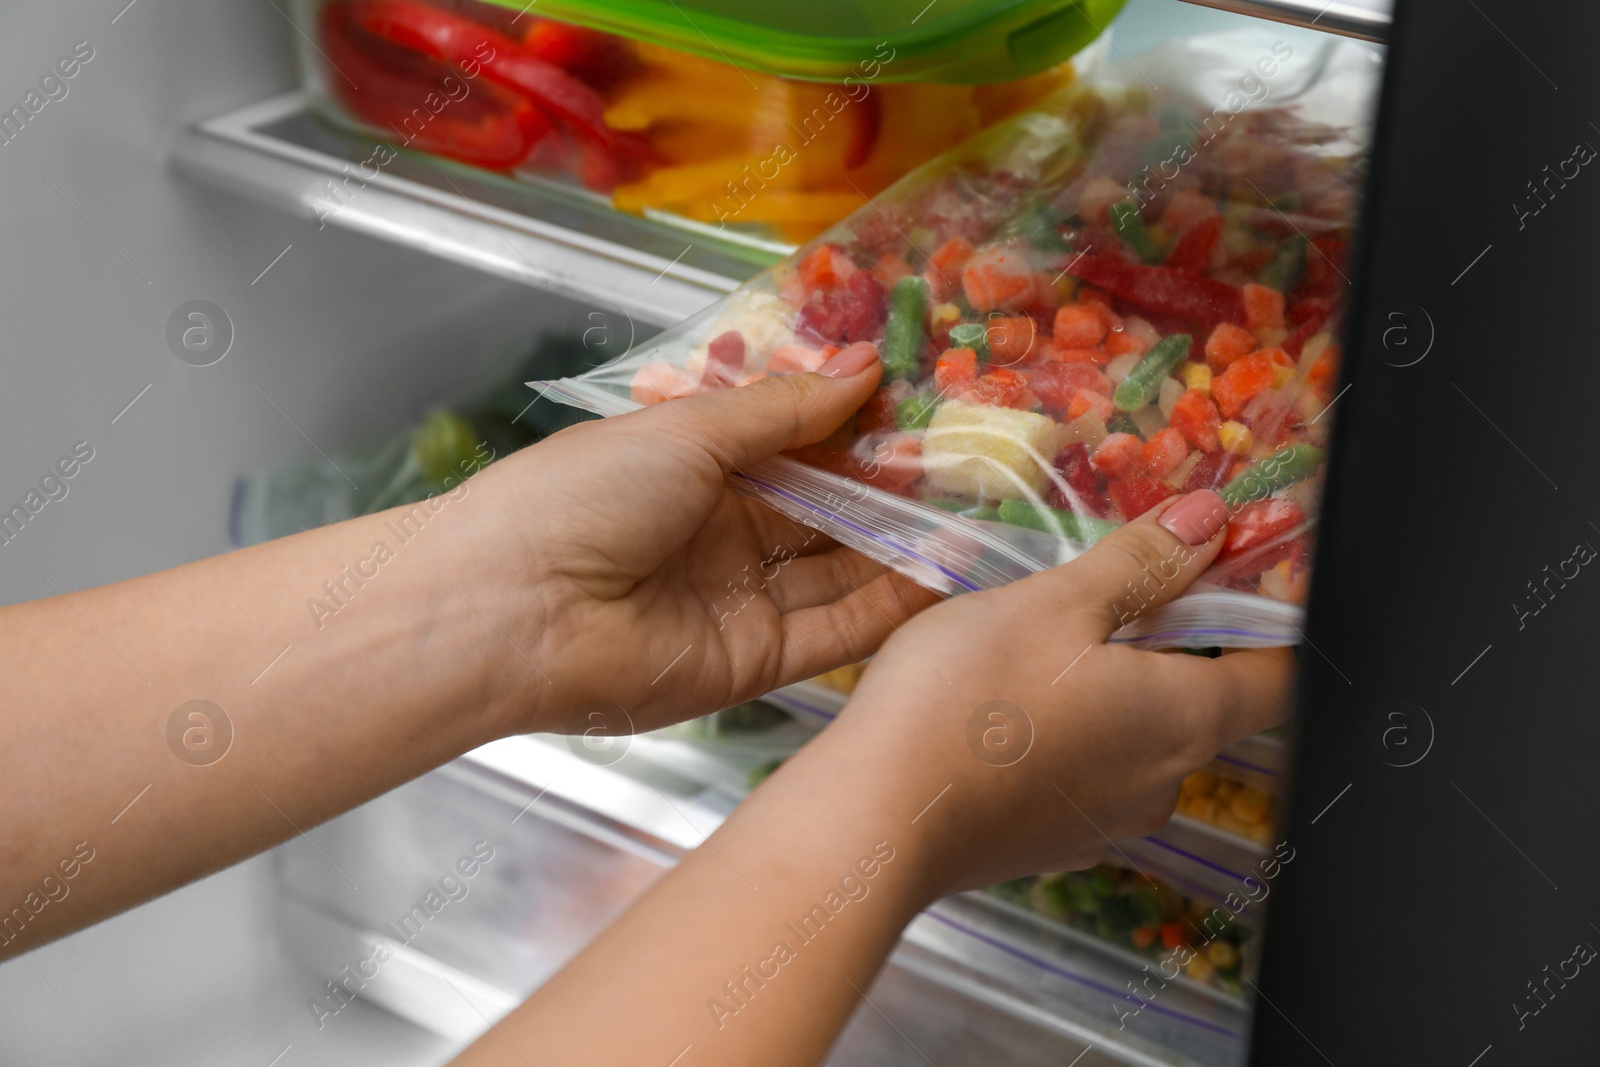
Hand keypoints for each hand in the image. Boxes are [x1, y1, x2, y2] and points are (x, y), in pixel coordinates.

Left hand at [472, 342, 939, 734]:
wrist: (510, 610)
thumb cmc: (580, 497)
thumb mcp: (686, 429)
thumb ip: (785, 407)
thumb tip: (865, 365)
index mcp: (696, 471)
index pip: (798, 450)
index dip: (859, 432)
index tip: (928, 410)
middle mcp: (723, 536)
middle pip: (827, 513)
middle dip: (894, 491)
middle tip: (972, 466)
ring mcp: (740, 601)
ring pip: (841, 573)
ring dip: (905, 547)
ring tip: (980, 513)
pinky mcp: (753, 664)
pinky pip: (834, 631)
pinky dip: (889, 606)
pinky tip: (944, 572)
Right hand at [815, 489, 1294, 895]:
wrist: (876, 819)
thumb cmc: (963, 704)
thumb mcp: (1054, 602)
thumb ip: (1142, 562)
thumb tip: (1214, 523)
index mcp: (1185, 717)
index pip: (1281, 671)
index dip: (1272, 611)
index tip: (1237, 565)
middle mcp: (1163, 781)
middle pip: (1209, 699)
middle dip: (1180, 636)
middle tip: (1122, 579)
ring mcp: (1109, 820)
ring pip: (1143, 734)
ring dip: (1120, 682)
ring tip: (1050, 636)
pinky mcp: (1056, 838)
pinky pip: (1090, 770)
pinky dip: (1074, 728)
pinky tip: (1013, 699)